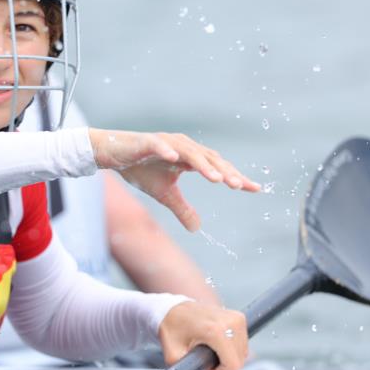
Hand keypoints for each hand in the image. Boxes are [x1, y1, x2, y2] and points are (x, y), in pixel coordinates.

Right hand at [87, 129, 259, 230]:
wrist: (113, 154)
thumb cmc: (141, 169)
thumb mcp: (164, 194)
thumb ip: (182, 208)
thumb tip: (197, 228)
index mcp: (190, 157)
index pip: (218, 167)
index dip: (236, 177)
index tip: (255, 189)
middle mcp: (183, 147)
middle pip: (208, 159)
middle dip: (224, 172)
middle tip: (239, 186)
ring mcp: (166, 142)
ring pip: (189, 153)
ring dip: (204, 165)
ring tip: (217, 178)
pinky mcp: (147, 142)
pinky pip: (159, 145)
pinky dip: (167, 150)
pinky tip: (174, 157)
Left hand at [157, 301, 248, 369]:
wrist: (172, 308)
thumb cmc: (172, 326)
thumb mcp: (175, 355)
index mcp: (216, 330)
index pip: (233, 364)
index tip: (206, 369)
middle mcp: (230, 322)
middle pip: (239, 360)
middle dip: (223, 367)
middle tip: (204, 360)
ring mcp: (236, 318)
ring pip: (243, 353)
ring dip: (228, 358)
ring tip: (209, 351)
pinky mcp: (239, 317)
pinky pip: (242, 343)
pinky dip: (231, 349)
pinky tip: (216, 345)